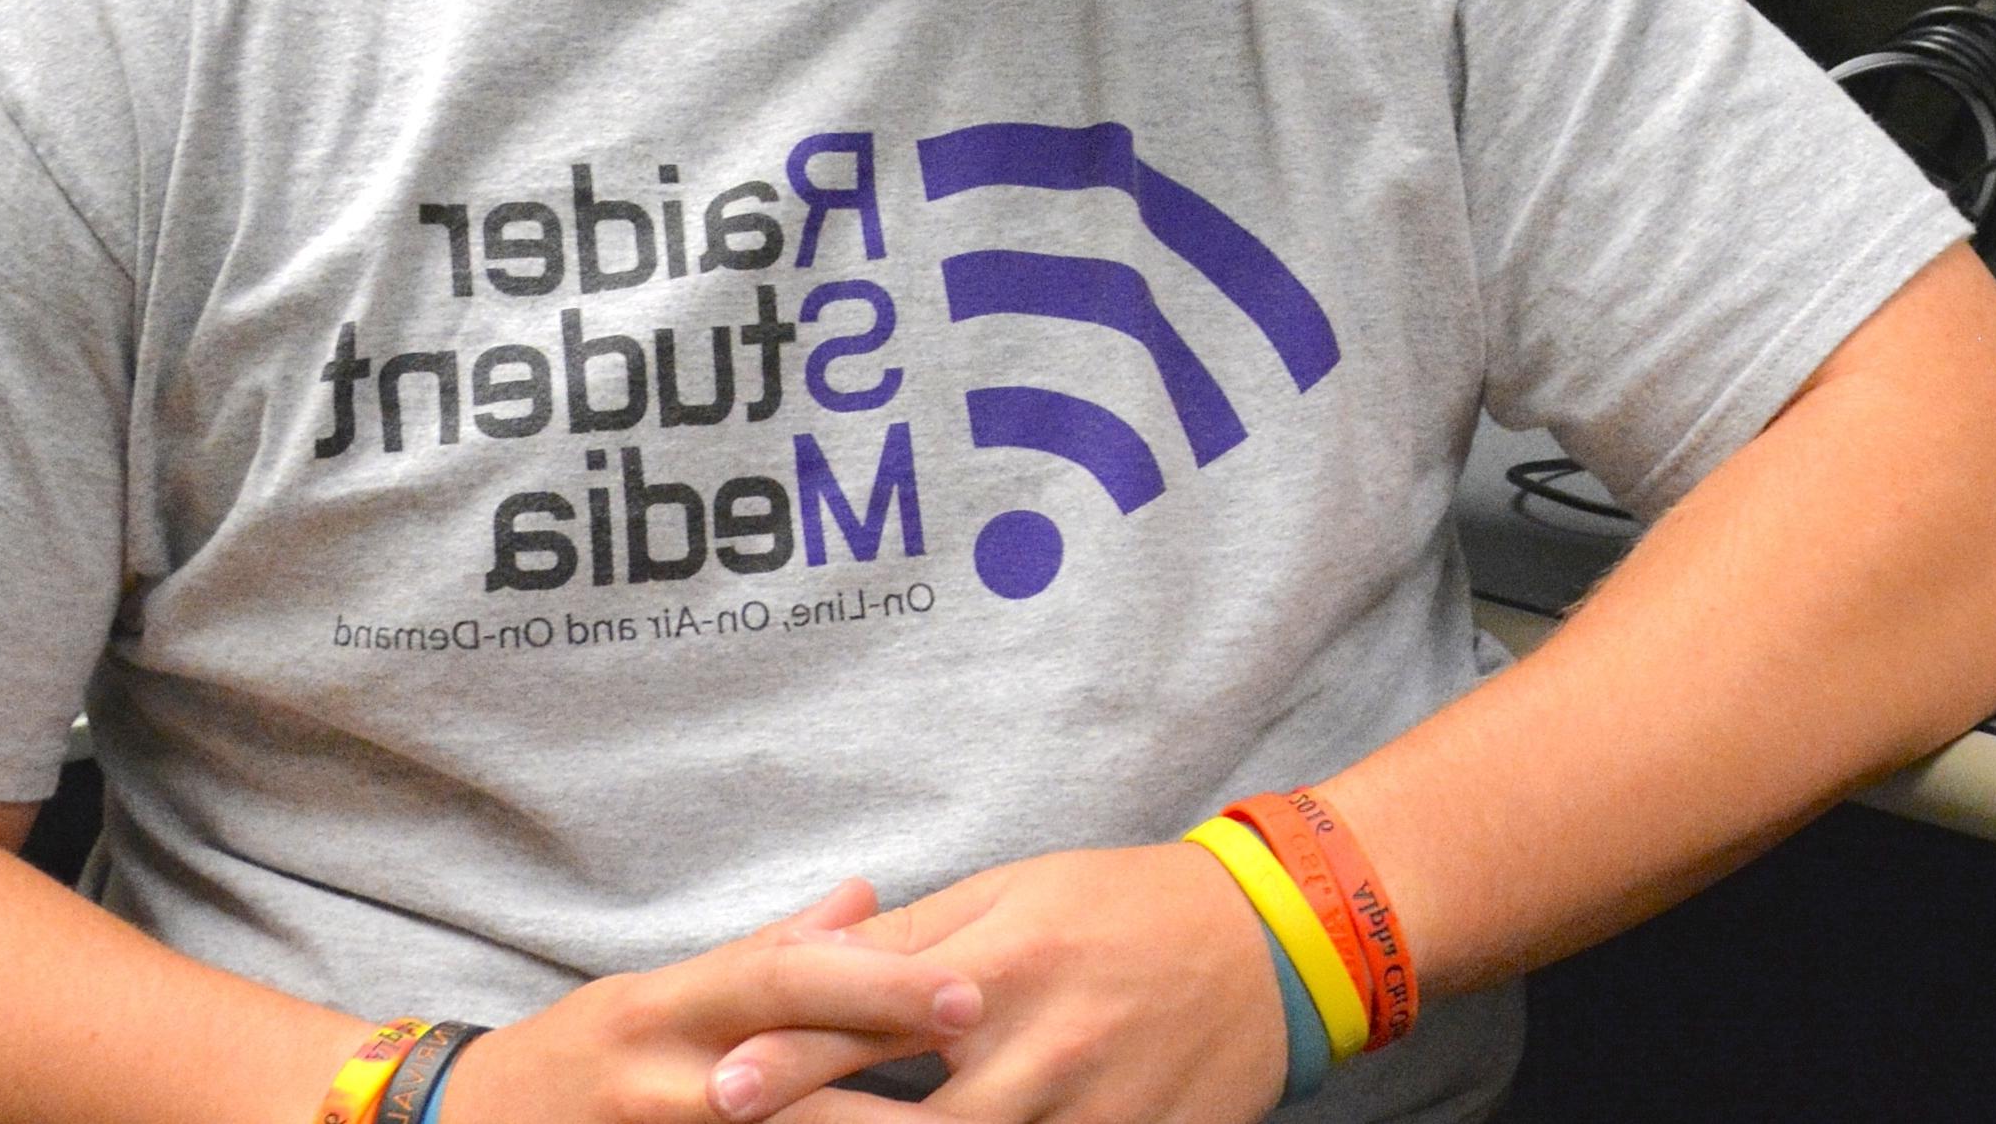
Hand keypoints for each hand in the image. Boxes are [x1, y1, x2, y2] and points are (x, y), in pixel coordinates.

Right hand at [439, 880, 983, 1123]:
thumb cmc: (584, 1057)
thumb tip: (868, 898)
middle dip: (881, 1077)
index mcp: (669, 1008)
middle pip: (783, 1073)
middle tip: (977, 1062)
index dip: (877, 985)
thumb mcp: (664, 993)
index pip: (782, 979)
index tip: (970, 991)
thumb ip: (768, 952)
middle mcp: (658, 1076)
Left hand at [752, 843, 1286, 1123]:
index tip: (720, 1091)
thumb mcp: (1014, 892)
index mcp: (999, 968)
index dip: (789, 1063)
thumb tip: (802, 959)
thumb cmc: (1124, 906)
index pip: (872, 1020)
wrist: (1275, 941)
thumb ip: (907, 937)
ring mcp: (1089, 1112)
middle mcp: (1040, 1048)